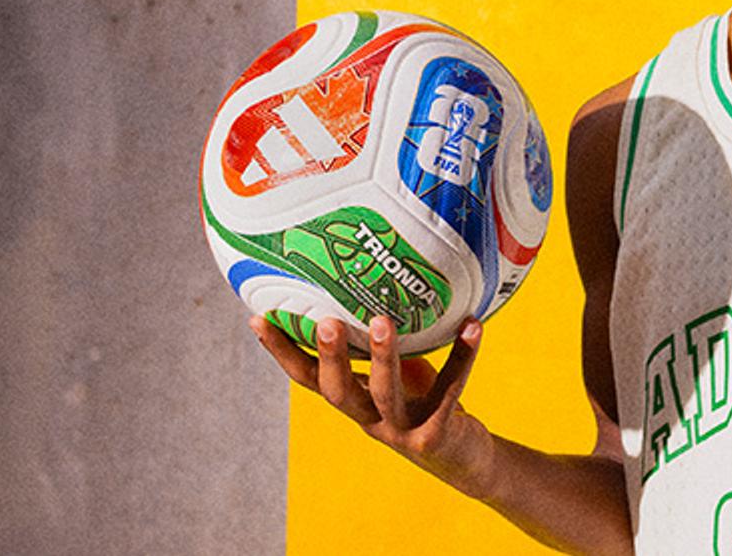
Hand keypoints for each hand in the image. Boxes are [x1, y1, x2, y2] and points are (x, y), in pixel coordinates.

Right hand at [249, 313, 495, 498]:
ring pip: (386, 394)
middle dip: (331, 357)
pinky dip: (462, 356)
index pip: (307, 378)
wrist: (464, 456)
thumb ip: (380, 343)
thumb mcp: (394, 372)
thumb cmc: (422, 402)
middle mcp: (369, 419)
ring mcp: (401, 430)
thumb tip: (371, 276)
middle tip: (327, 322)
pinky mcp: (436, 435)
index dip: (281, 352)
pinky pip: (449, 390)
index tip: (258, 317)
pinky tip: (473, 326)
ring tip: (383, 321)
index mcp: (353, 401)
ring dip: (384, 357)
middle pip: (339, 392)